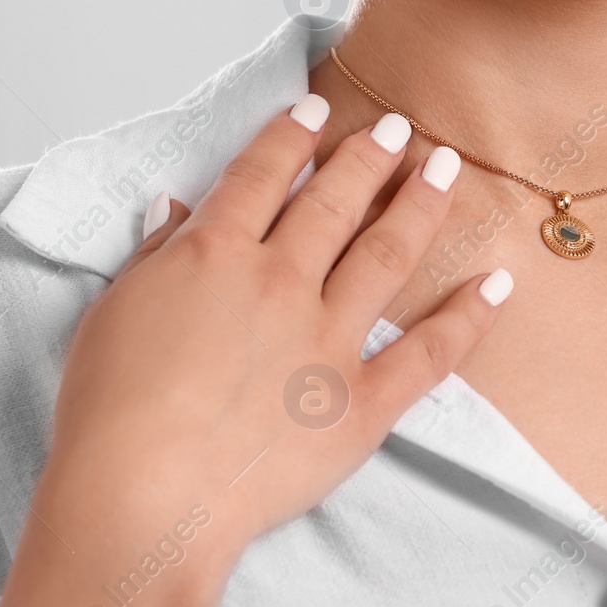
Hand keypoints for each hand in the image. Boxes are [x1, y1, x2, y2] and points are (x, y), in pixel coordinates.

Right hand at [0, 96, 510, 606]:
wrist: (143, 497)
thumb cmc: (111, 414)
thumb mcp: (115, 312)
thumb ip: (156, 255)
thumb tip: (177, 210)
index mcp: (215, 254)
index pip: (262, 175)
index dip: (291, 135)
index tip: (317, 108)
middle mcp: (282, 282)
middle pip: (335, 202)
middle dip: (369, 156)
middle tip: (398, 127)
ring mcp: (329, 342)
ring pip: (388, 253)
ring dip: (420, 204)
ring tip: (445, 168)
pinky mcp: (362, 405)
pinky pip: (429, 353)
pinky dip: (468, 317)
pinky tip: (496, 284)